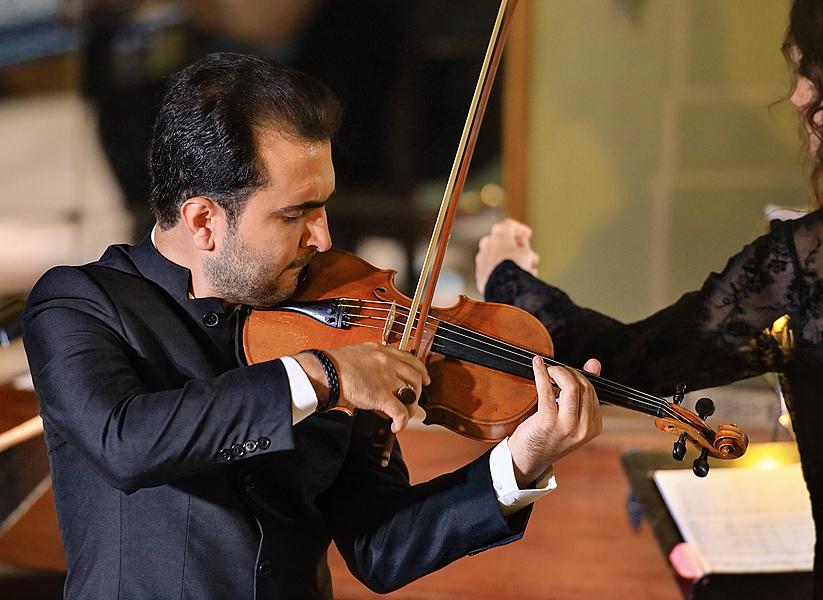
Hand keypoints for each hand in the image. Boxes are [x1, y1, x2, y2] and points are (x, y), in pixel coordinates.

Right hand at [296, 343, 429, 433]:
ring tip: (403, 416)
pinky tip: (396, 427)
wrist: (325, 371)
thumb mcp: (359, 353)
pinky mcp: (382, 395)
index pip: (410, 359)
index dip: (421, 371)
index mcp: (382, 351)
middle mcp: (388, 362)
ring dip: (411, 408)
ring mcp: (386, 378)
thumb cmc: (335, 365)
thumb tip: (377, 377)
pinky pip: (401, 411)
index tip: (423, 379)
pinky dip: (401, 422)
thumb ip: (372, 361)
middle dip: (418, 391)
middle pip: (415, 376)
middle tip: (414, 401)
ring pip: (412, 394)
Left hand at [475, 218, 539, 294]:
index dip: (521, 229)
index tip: (528, 235)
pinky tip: (516, 278)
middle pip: (503, 242)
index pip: (509, 225)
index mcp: (498, 233)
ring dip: (512, 261)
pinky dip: (503, 271)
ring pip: (499, 257)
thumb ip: (524, 246)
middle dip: (517, 248)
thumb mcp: (527, 252)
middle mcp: (487, 243)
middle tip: (530, 255)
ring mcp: (481, 258)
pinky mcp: (480, 273)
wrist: (501, 284)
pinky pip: (494, 269)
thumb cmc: (515, 265)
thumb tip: (521, 247)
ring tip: (527, 270)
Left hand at [507, 357, 601, 487]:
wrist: (528, 459)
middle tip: (554, 370)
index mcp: (593, 427)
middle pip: (583, 386)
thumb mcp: (570, 415)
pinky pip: (547, 390)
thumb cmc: (548, 435)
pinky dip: (541, 373)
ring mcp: (567, 427)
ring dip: (558, 371)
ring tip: (548, 370)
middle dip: (567, 372)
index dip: (577, 376)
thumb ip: (583, 390)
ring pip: (570, 386)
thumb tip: (594, 363)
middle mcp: (584, 428)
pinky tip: (537, 366)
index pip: (592, 390)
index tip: (564, 372)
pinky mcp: (548, 423)